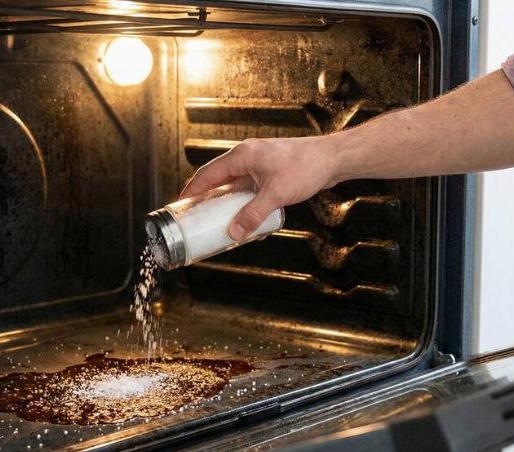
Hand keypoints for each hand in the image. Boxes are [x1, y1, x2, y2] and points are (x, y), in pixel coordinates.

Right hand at [180, 136, 339, 240]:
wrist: (331, 159)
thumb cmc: (306, 167)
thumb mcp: (275, 195)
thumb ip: (253, 215)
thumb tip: (234, 233)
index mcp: (242, 156)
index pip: (207, 174)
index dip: (192, 190)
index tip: (181, 205)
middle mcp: (247, 157)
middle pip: (219, 180)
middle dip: (207, 199)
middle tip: (197, 217)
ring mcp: (259, 164)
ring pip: (235, 186)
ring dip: (228, 203)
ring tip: (221, 222)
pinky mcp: (270, 172)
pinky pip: (250, 189)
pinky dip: (246, 203)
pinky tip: (250, 220)